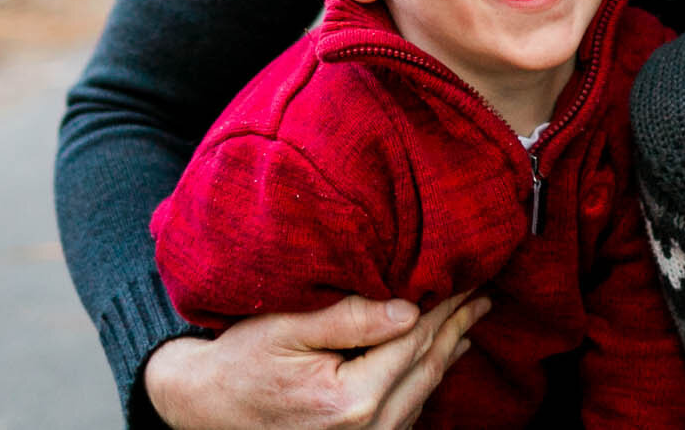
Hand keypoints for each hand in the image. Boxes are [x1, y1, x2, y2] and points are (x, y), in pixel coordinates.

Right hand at [144, 291, 488, 429]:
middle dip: (458, 325)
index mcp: (351, 400)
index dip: (445, 306)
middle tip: (483, 291)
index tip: (468, 275)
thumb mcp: (286, 328)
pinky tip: (440, 354)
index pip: (415, 340)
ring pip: (424, 391)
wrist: (201, 408)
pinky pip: (409, 410)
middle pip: (428, 367)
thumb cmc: (239, 362)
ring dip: (449, 350)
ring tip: (471, 315)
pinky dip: (427, 377)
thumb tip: (409, 308)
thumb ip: (350, 317)